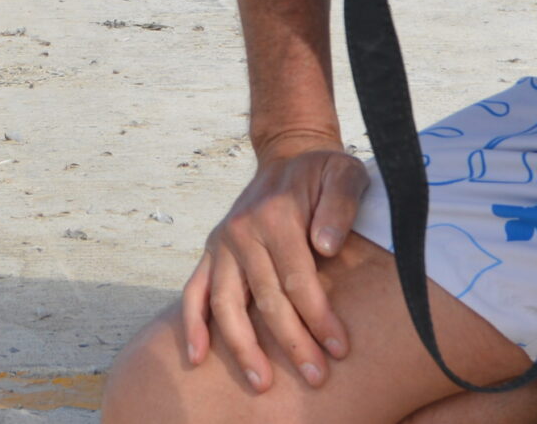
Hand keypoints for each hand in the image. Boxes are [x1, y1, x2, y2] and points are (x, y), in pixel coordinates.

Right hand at [180, 137, 370, 391]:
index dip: (319, 317)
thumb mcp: (344, 173)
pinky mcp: (211, 251)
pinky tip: (198, 357)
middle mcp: (243, 230)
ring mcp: (223, 242)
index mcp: (275, 215)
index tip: (340, 349)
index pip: (298, 279)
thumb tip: (326, 245)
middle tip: (316, 377)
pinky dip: (191, 325)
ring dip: (242, 346)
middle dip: (292, 342)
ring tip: (262, 382)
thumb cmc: (324, 172)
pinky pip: (194, 291)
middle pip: (265, 298)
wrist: (290, 154)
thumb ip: (340, 205)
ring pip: (226, 303)